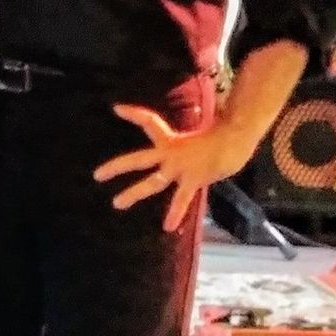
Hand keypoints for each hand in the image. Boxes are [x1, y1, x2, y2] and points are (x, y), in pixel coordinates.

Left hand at [92, 104, 255, 231]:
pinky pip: (181, 199)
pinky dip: (175, 213)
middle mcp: (171, 153)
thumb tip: (191, 163)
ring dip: (134, 193)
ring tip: (117, 203)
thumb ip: (190, 152)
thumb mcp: (201, 139)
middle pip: (138, 159)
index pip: (149, 122)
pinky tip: (168, 227)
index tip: (117, 109)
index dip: (133, 114)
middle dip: (116, 167)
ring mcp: (180, 167)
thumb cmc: (224, 137)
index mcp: (172, 140)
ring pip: (152, 182)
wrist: (238, 135)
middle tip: (97, 175)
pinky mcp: (193, 179)